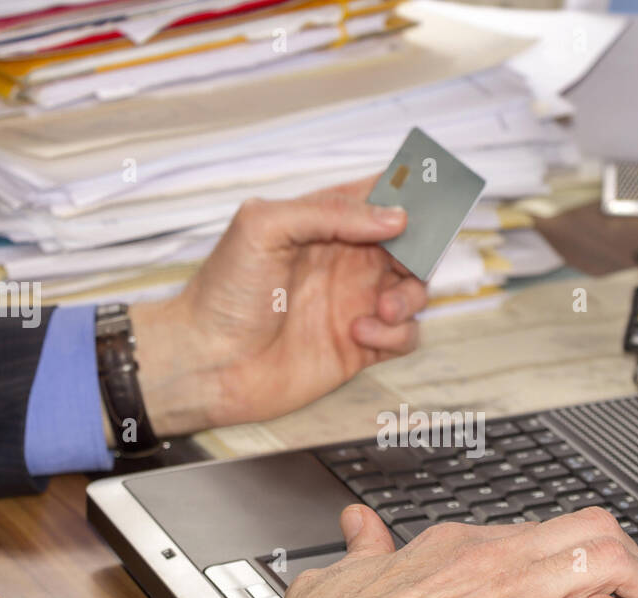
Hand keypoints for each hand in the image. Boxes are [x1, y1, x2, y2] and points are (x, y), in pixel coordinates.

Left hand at [128, 177, 426, 435]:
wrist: (207, 362)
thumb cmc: (223, 292)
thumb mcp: (265, 227)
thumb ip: (330, 213)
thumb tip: (395, 218)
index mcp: (323, 226)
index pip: (377, 198)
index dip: (407, 194)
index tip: (430, 197)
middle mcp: (344, 262)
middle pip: (409, 246)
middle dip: (421, 250)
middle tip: (409, 260)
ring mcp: (354, 304)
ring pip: (414, 290)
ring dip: (410, 295)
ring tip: (381, 306)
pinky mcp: (359, 348)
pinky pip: (404, 336)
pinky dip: (397, 333)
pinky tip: (361, 334)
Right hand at [146, 507, 637, 597]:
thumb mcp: (337, 579)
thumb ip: (360, 551)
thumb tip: (358, 527)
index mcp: (450, 548)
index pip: (532, 535)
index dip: (565, 558)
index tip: (575, 584)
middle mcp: (488, 557)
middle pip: (589, 527)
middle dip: (627, 559)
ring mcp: (512, 591)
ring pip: (611, 556)